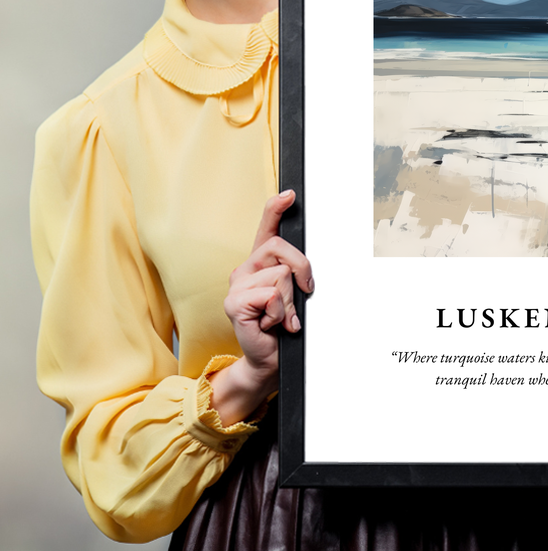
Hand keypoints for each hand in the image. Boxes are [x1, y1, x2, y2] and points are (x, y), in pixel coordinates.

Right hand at [209, 190, 313, 424]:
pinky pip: (271, 295)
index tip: (290, 194)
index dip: (276, 208)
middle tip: (303, 293)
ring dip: (290, 301)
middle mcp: (245, 269)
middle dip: (302, 270)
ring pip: (281, 275)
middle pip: (281, 248)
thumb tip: (305, 267)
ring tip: (282, 317)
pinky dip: (280, 313)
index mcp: (260, 263)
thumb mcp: (294, 295)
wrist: (269, 359)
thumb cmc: (283, 327)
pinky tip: (271, 324)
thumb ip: (295, 275)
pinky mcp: (234, 303)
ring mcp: (237, 285)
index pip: (266, 228)